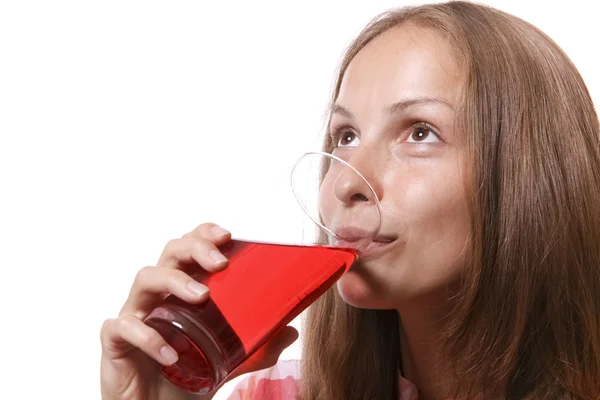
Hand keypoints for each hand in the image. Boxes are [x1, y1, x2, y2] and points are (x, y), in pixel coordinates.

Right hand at [100, 223, 297, 399]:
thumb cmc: (185, 377)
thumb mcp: (228, 359)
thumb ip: (257, 347)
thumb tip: (291, 330)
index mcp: (181, 291)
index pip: (189, 247)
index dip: (203, 234)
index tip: (227, 236)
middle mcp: (158, 295)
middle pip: (169, 252)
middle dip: (194, 248)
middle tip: (220, 264)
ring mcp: (135, 314)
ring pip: (145, 277)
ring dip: (175, 281)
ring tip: (201, 297)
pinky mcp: (116, 340)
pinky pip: (124, 327)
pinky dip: (148, 336)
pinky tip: (171, 353)